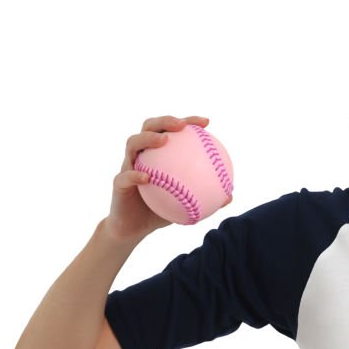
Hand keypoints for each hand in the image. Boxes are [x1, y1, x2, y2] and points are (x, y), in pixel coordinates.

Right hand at [102, 115, 230, 241]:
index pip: (172, 130)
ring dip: (148, 138)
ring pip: (132, 143)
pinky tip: (148, 177)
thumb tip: (230, 196)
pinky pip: (125, 176)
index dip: (188, 121)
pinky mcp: (118, 183)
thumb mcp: (187, 205)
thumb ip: (206, 198)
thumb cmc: (161, 211)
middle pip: (149, 127)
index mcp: (159, 154)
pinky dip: (135, 174)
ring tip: (164, 141)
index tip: (206, 123)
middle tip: (181, 125)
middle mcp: (142, 154)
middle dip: (165, 120)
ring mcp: (128, 166)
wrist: (134, 228)